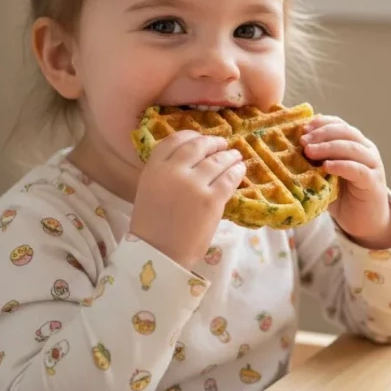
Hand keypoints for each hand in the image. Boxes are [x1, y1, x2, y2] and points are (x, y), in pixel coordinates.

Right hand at [130, 132, 245, 269]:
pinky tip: (240, 170)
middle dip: (213, 143)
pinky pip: (229, 178)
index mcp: (154, 168)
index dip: (191, 136)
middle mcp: (174, 172)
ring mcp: (194, 185)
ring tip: (235, 156)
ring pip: (217, 160)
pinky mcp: (212, 199)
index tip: (200, 138)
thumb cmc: (153, 226)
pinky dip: (237, 171)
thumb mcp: (150, 190)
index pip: (174, 140)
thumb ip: (166, 173)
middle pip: (198, 146)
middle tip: (222, 144)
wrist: (159, 253)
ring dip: (229, 156)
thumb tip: (191, 160)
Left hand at [301, 116, 390, 249]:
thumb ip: (315, 160)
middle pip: (345, 132)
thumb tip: (289, 148)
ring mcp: (372, 165)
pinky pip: (358, 170)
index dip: (321, 123)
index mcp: (355, 143)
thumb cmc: (342, 196)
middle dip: (322, 133)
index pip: (339, 124)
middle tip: (303, 141)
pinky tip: (327, 166)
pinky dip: (341, 165)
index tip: (303, 127)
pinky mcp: (373, 182)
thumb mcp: (325, 174)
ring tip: (309, 152)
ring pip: (352, 148)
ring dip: (328, 147)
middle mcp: (366, 150)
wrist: (364, 222)